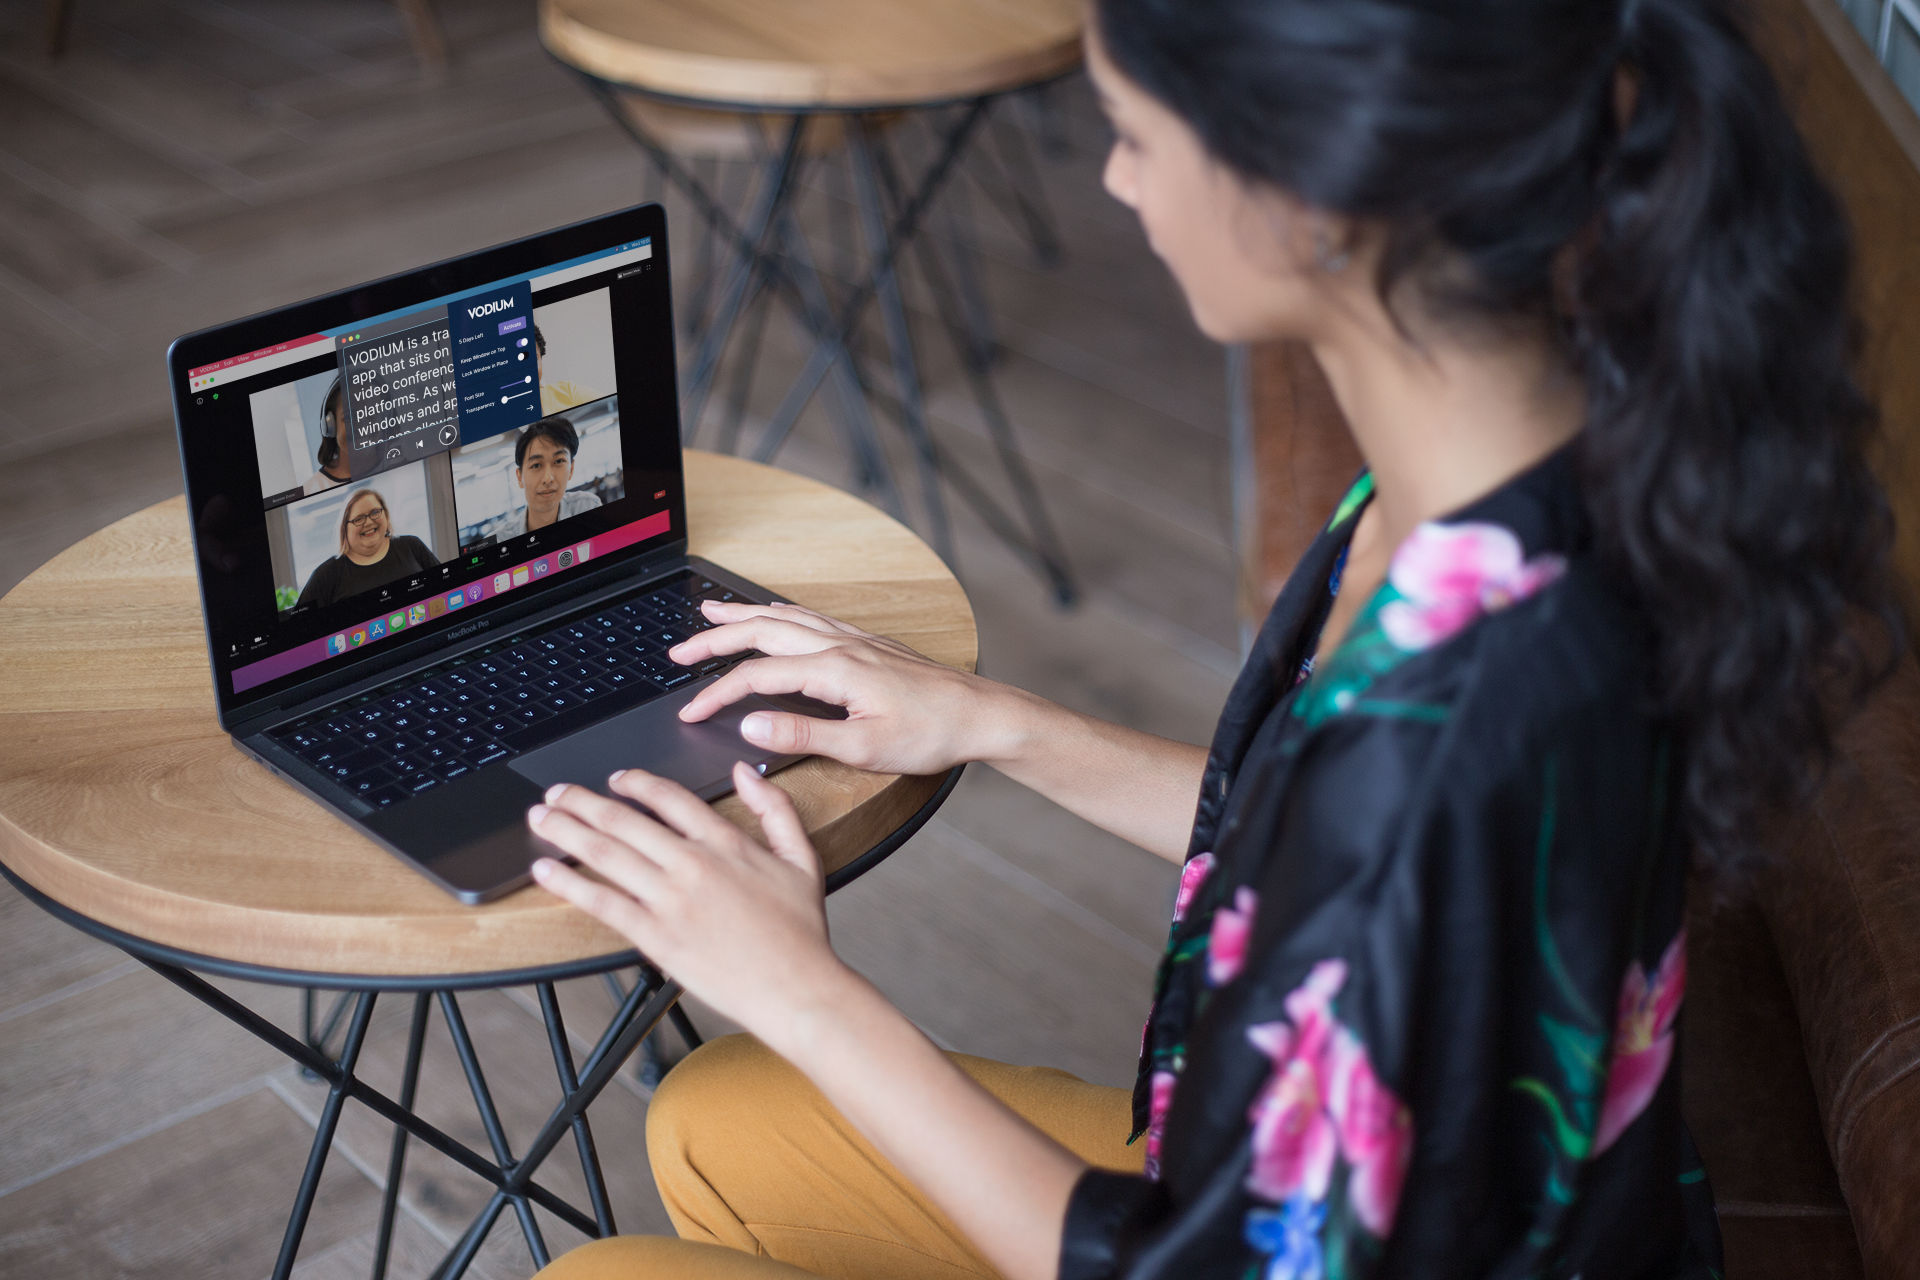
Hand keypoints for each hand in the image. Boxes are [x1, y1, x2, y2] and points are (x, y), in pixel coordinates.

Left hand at [527, 763, 845, 1035]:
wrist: (795, 989)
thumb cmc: (800, 933)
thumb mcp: (802, 859)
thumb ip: (775, 808)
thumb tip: (745, 771)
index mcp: (726, 842)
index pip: (669, 797)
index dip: (635, 783)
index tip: (615, 780)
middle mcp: (692, 864)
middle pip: (623, 820)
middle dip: (581, 802)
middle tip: (556, 793)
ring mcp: (670, 900)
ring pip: (605, 853)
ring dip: (565, 831)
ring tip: (540, 819)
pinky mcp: (654, 936)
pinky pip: (602, 902)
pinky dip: (568, 883)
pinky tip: (545, 871)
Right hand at [671, 600, 1029, 776]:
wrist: (981, 715)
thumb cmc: (930, 735)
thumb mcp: (863, 749)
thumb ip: (802, 737)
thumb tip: (750, 726)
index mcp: (834, 670)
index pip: (757, 677)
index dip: (716, 695)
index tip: (689, 712)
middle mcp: (840, 645)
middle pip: (763, 631)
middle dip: (715, 639)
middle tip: (678, 652)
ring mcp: (855, 639)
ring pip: (786, 616)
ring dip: (744, 615)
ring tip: (710, 613)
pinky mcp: (869, 642)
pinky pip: (811, 617)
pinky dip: (780, 613)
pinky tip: (775, 615)